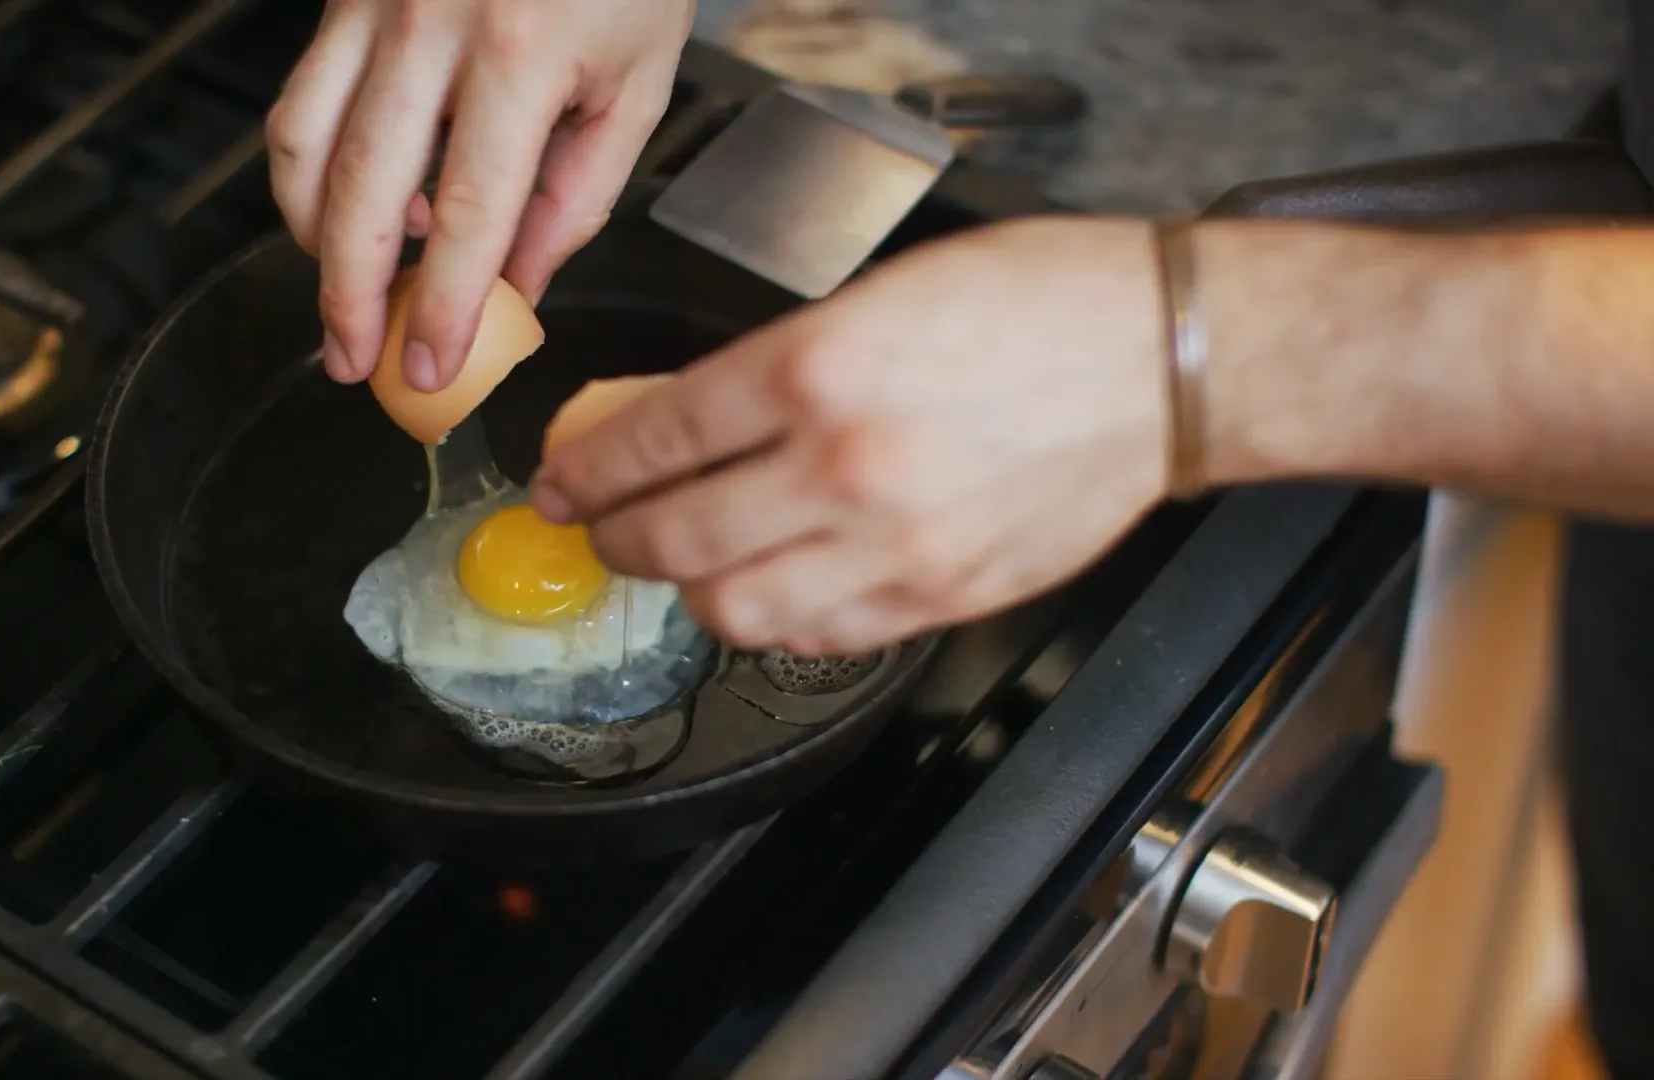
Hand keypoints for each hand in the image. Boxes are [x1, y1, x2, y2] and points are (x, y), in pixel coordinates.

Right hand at [266, 0, 694, 388]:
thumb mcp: (635, 81)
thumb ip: (578, 195)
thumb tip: (520, 289)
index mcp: (522, 48)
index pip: (468, 211)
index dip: (441, 304)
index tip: (429, 370)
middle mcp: (431, 19)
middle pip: (360, 189)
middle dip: (347, 294)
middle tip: (352, 359)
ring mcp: (373, 0)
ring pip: (303, 140)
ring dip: (311, 235)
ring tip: (343, 293)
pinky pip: (304, 96)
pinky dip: (312, 168)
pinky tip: (349, 208)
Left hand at [532, 218, 1175, 655]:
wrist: (1164, 360)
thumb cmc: (1042, 302)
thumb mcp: (879, 292)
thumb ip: (773, 365)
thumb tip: (683, 417)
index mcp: (817, 369)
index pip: (655, 437)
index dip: (587, 467)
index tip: (562, 479)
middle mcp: (844, 467)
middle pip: (674, 535)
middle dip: (613, 536)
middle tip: (600, 525)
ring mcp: (894, 547)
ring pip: (734, 609)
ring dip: (686, 590)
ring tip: (680, 563)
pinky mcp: (940, 598)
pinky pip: (820, 639)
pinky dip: (773, 621)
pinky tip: (766, 591)